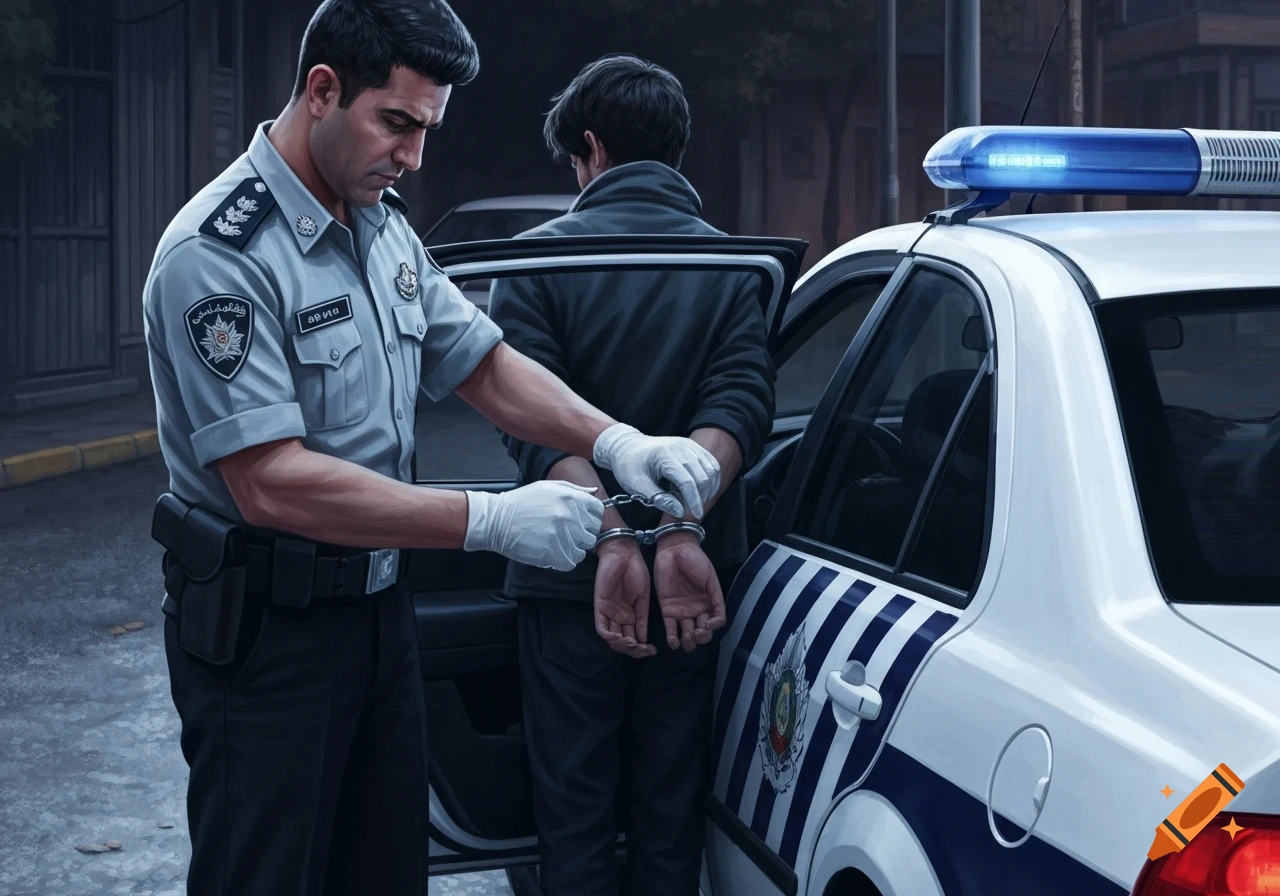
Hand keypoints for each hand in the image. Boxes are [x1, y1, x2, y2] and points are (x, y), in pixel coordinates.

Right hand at [463, 482, 602, 570]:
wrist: (497, 520)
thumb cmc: (521, 503)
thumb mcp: (547, 487)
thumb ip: (574, 489)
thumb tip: (594, 492)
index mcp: (570, 498)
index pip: (598, 512)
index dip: (591, 519)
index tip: (582, 523)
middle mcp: (568, 516)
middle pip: (591, 534)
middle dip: (581, 536)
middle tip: (566, 535)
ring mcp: (561, 535)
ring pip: (582, 551)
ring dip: (572, 550)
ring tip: (557, 545)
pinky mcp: (551, 553)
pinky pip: (570, 563)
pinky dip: (563, 561)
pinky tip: (552, 553)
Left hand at [592, 424, 719, 518]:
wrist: (627, 446)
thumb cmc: (629, 466)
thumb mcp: (636, 485)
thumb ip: (658, 498)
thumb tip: (679, 511)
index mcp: (664, 456)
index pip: (687, 482)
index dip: (693, 501)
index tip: (695, 515)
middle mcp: (681, 447)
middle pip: (702, 477)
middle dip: (700, 497)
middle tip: (688, 507)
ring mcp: (689, 445)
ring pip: (711, 470)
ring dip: (708, 489)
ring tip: (692, 498)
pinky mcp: (694, 447)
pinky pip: (712, 464)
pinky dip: (711, 480)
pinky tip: (701, 490)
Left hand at [593, 540, 655, 658]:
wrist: (625, 555)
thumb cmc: (636, 572)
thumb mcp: (643, 598)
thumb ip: (642, 618)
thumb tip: (644, 639)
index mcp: (632, 615)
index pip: (634, 638)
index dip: (642, 648)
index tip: (652, 651)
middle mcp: (620, 617)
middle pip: (623, 641)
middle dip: (633, 650)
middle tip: (642, 650)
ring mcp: (609, 613)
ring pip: (612, 638)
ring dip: (622, 645)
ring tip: (632, 644)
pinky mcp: (600, 607)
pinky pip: (601, 628)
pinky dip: (609, 636)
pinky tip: (619, 637)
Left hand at [653, 534, 726, 651]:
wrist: (675, 550)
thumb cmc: (696, 561)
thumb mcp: (710, 578)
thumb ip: (716, 598)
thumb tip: (716, 620)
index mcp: (710, 602)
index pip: (716, 622)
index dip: (714, 627)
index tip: (708, 624)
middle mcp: (697, 610)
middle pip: (702, 631)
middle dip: (701, 637)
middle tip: (697, 633)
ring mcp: (682, 611)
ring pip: (687, 633)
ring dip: (689, 641)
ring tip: (687, 638)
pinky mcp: (667, 610)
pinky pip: (670, 628)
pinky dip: (672, 638)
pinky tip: (674, 643)